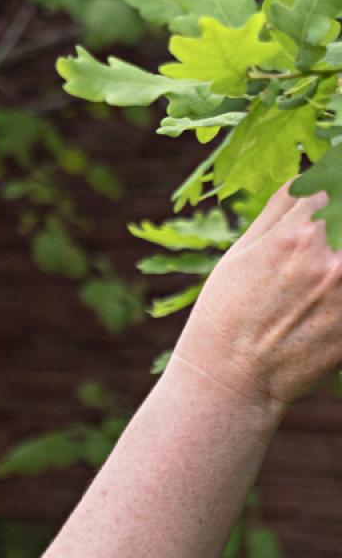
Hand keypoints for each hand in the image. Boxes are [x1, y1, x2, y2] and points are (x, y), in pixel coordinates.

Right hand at [171, 180, 341, 408]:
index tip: (333, 192)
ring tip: (329, 269)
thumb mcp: (241, 253)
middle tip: (332, 238)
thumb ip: (279, 212)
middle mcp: (330, 259)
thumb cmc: (227, 312)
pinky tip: (331, 293)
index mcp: (294, 235)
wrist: (232, 378)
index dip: (336, 184)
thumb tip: (306, 179)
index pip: (336, 185)